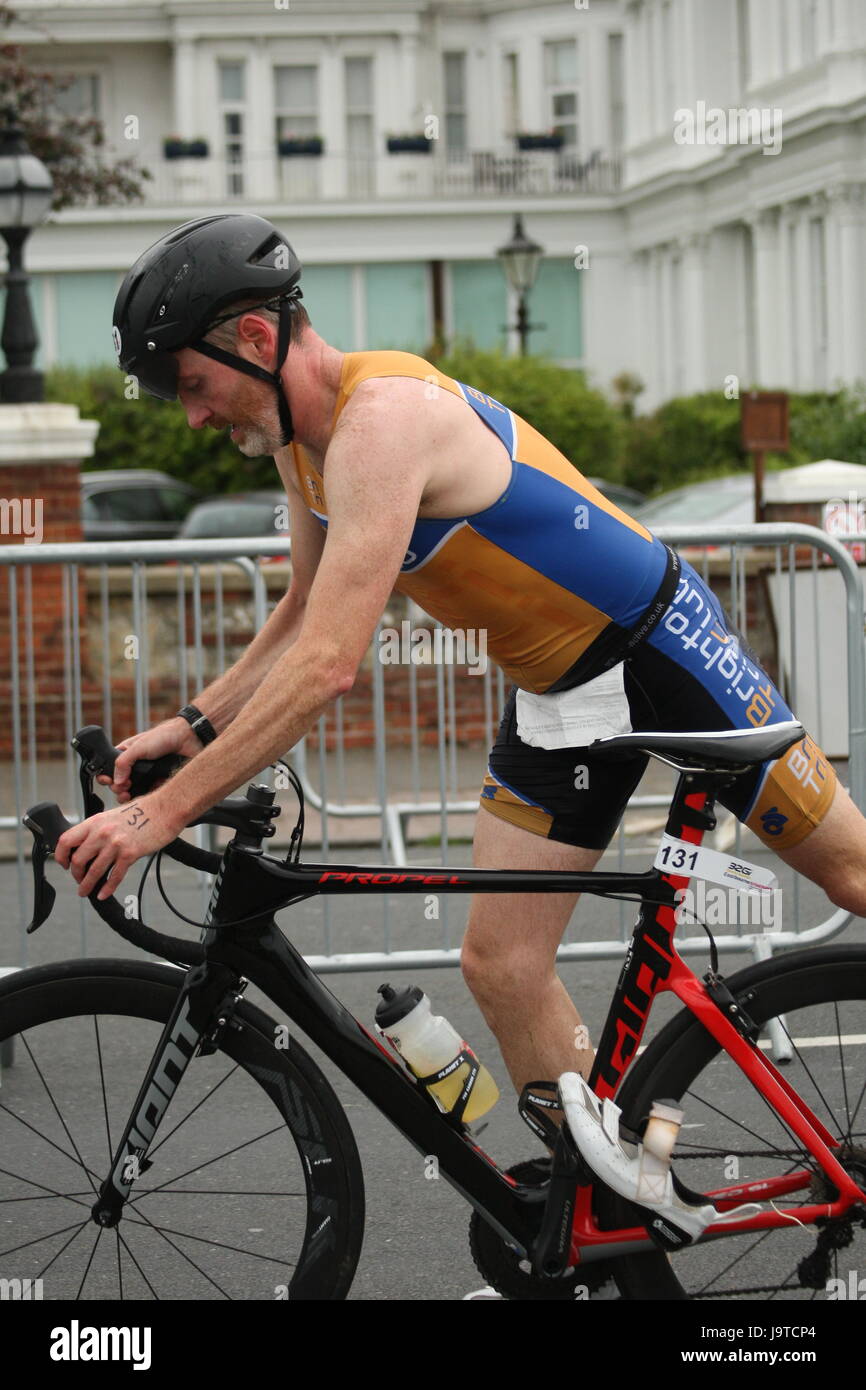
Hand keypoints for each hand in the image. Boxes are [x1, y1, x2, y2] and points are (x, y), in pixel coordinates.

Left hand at [55, 797, 182, 900]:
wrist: (165, 809)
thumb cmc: (143, 811)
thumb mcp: (113, 816)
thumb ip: (99, 830)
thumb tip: (88, 848)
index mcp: (95, 822)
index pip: (66, 840)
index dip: (61, 856)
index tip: (64, 864)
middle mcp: (102, 832)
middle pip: (78, 859)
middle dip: (76, 874)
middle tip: (79, 880)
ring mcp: (115, 844)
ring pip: (94, 871)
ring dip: (87, 885)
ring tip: (85, 892)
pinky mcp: (130, 854)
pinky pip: (114, 876)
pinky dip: (107, 888)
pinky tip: (103, 894)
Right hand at [97, 717, 202, 802]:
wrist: (188, 739)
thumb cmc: (163, 736)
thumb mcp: (138, 747)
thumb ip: (123, 762)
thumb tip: (116, 781)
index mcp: (127, 755)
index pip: (111, 769)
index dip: (107, 777)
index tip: (108, 781)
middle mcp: (136, 766)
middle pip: (121, 784)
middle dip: (118, 789)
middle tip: (122, 790)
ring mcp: (148, 776)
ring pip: (134, 792)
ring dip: (129, 797)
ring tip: (129, 796)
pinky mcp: (160, 783)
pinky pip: (150, 795)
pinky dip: (146, 799)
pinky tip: (145, 798)